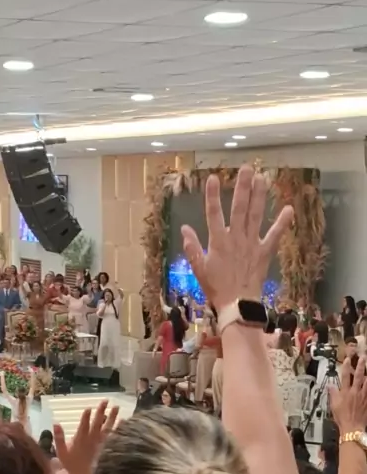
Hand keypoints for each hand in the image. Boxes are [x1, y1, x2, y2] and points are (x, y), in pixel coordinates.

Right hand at [53, 400, 119, 473]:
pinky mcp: (104, 445)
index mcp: (80, 440)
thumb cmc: (70, 463)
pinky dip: (117, 427)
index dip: (86, 417)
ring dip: (112, 417)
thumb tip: (56, 424)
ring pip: (107, 428)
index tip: (89, 408)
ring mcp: (99, 442)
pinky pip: (111, 435)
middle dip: (101, 411)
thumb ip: (58, 438)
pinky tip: (122, 420)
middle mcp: (91, 440)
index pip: (83, 426)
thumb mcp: (61, 452)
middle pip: (97, 423)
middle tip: (106, 400)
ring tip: (117, 407)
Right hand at [181, 165, 292, 310]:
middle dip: (243, 187)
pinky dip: (282, 223)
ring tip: (262, 178)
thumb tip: (184, 229)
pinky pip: (274, 235)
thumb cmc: (216, 288)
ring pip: (256, 216)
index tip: (213, 178)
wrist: (237, 304)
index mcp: (218, 241)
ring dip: (259, 196)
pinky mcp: (264, 252)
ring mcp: (251, 244)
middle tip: (246, 169)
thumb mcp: (199, 269)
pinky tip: (289, 208)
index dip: (213, 196)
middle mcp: (235, 238)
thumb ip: (192, 247)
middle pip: (239, 208)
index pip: (213, 214)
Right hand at [330, 357, 366, 434]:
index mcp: (345, 392)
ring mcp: (363, 397)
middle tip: (363, 358)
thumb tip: (330, 386)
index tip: (348, 359)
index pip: (345, 376)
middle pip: (359, 376)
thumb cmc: (343, 418)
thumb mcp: (333, 405)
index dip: (346, 367)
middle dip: (361, 366)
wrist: (352, 428)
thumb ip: (333, 394)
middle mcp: (355, 393)